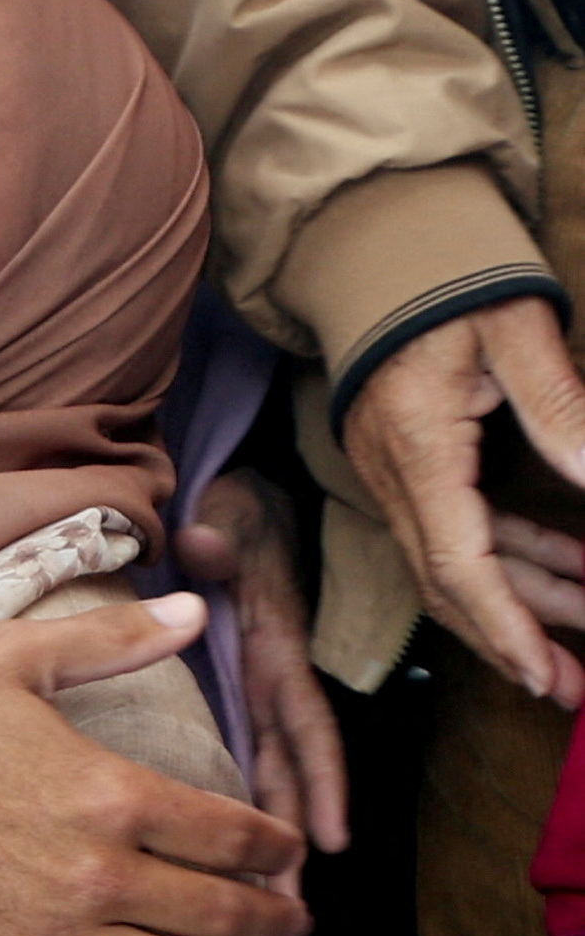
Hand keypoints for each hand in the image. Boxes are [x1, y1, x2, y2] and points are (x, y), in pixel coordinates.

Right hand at [0, 595, 303, 935]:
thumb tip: (194, 609)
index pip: (230, 832)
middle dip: (274, 921)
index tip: (292, 857)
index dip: (277, 848)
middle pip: (222, 912)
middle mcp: (102, 876)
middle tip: (295, 926)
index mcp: (112, 795)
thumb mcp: (8, 661)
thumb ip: (109, 644)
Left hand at [174, 468, 348, 880]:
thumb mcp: (227, 524)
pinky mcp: (237, 696)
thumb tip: (202, 540)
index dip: (317, 781)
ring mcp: (256, 694)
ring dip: (268, 842)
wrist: (237, 505)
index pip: (301, 725)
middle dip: (286, 839)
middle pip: (286, 771)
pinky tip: (234, 862)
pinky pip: (251, 763)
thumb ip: (216, 539)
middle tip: (280, 909)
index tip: (325, 839)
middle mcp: (270, 684)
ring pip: (270, 778)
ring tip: (262, 913)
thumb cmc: (232, 520)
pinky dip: (249, 811)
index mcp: (270, 652)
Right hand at [342, 296, 584, 705]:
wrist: (371, 244)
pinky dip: (513, 561)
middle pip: (447, 583)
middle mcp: (393, 473)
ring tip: (583, 649)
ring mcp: (394, 473)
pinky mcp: (408, 465)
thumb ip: (561, 409)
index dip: (502, 626)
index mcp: (416, 447)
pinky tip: (569, 575)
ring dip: (520, 608)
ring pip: (454, 565)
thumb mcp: (517, 330)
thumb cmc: (443, 277)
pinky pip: (457, 532)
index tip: (543, 673)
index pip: (455, 562)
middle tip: (572, 691)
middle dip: (511, 642)